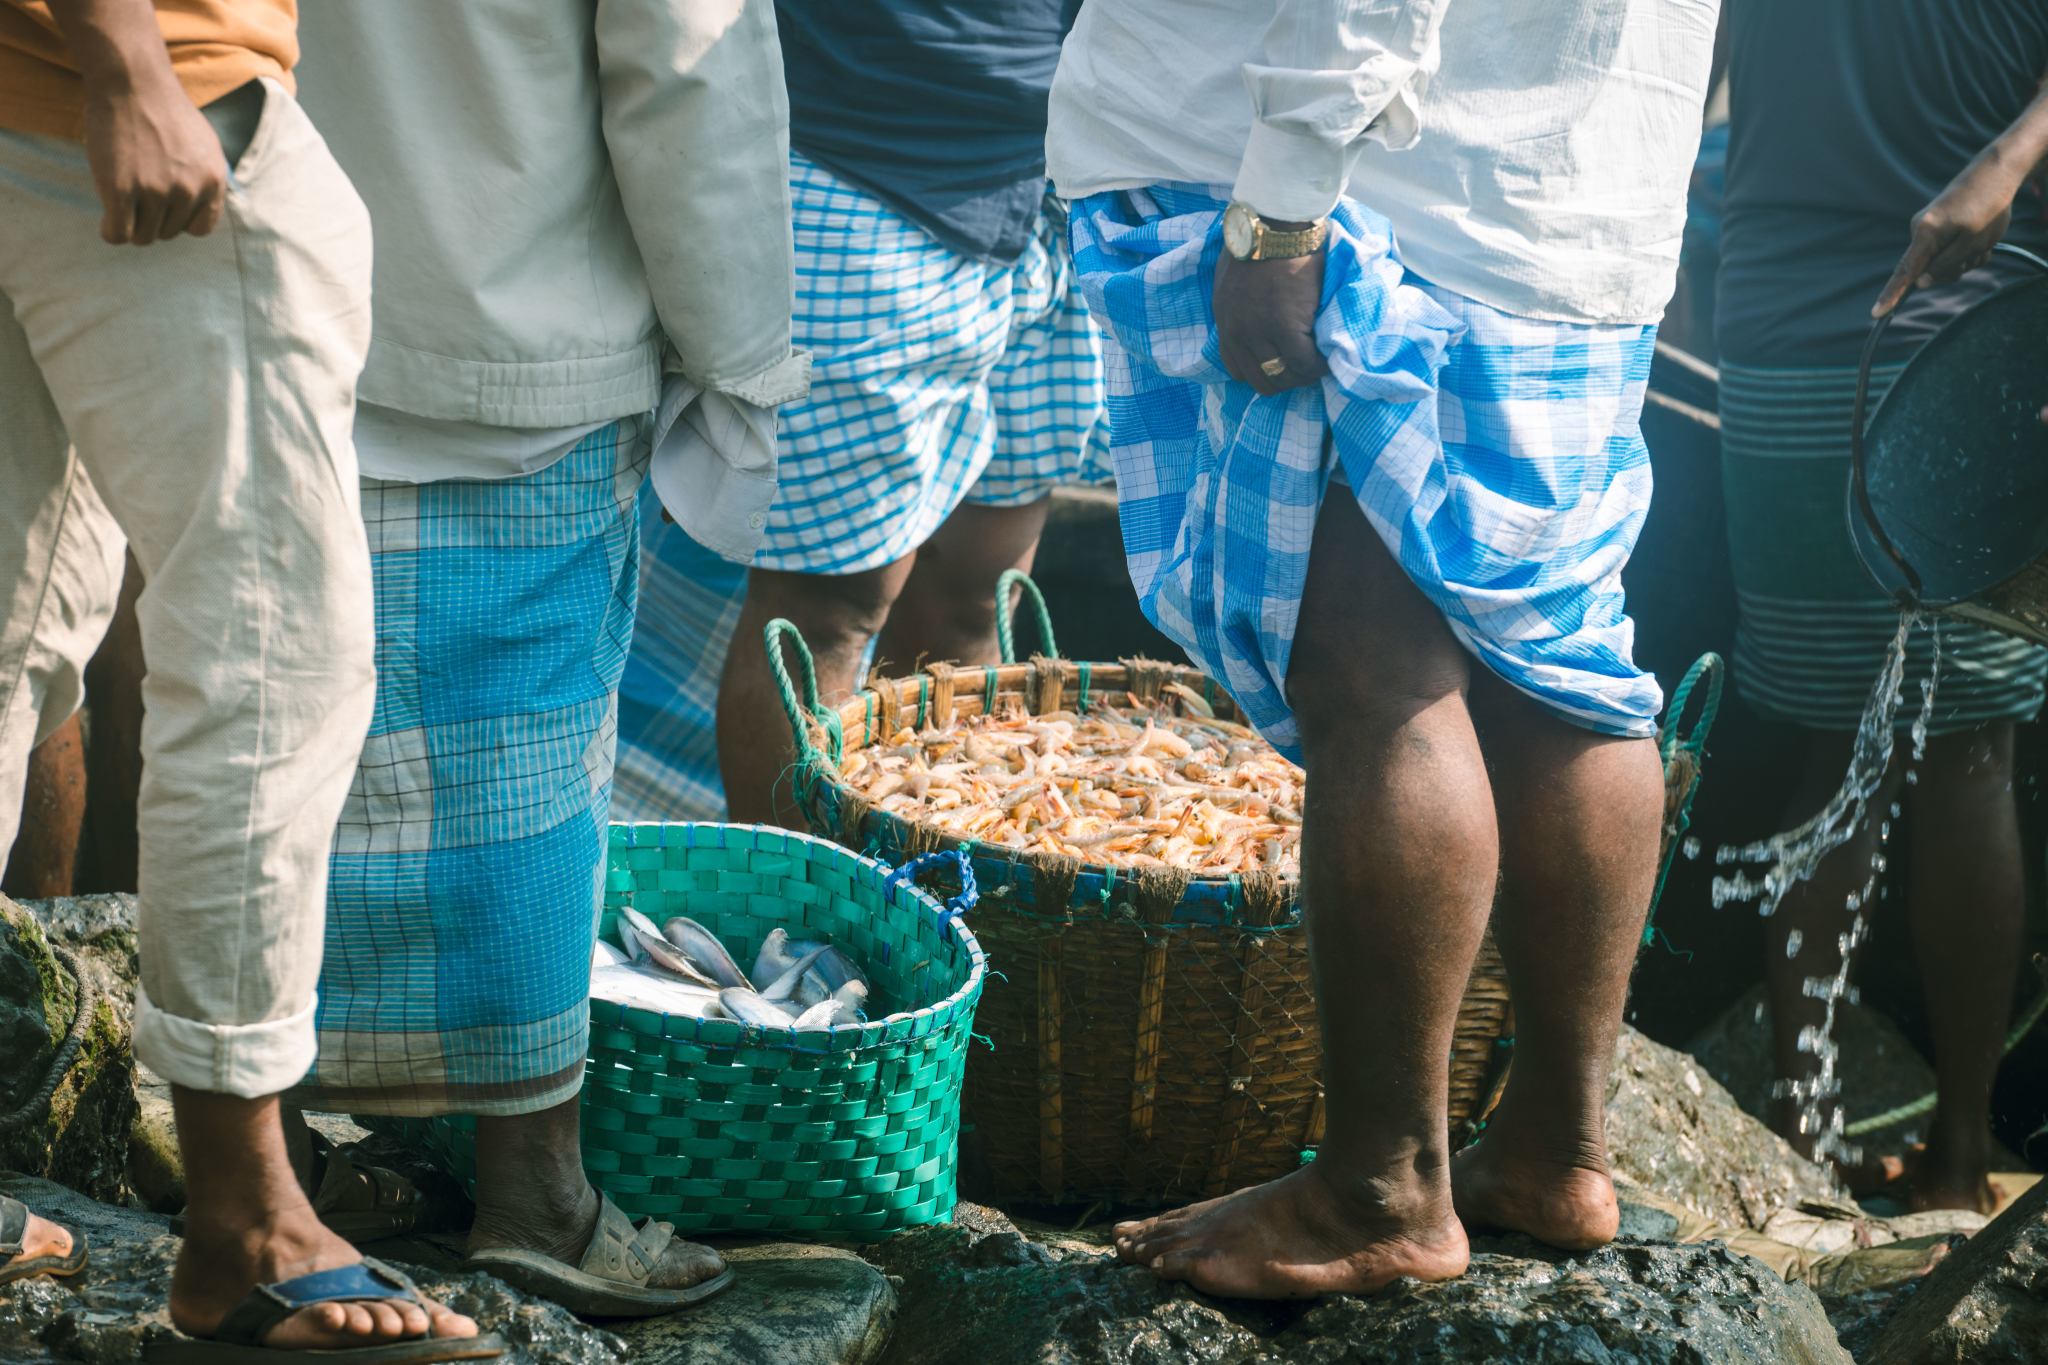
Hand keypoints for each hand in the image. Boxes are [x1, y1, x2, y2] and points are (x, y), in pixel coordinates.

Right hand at [81, 79, 226, 244]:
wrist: (132, 83)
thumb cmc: (165, 111)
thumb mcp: (205, 146)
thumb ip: (207, 179)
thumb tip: (203, 209)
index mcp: (214, 181)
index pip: (200, 229)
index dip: (179, 221)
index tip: (164, 207)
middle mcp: (189, 190)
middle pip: (167, 232)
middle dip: (151, 218)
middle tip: (136, 192)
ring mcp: (156, 191)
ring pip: (143, 236)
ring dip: (130, 223)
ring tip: (122, 199)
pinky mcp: (122, 189)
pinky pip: (118, 234)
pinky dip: (111, 232)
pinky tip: (108, 219)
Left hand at [1213, 243, 1329, 396]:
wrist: (1273, 225)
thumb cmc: (1257, 242)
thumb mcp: (1229, 278)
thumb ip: (1237, 306)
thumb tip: (1254, 316)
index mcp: (1224, 323)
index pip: (1238, 371)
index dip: (1263, 372)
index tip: (1283, 364)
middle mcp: (1238, 333)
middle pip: (1261, 381)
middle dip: (1286, 379)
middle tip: (1306, 367)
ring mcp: (1260, 332)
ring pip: (1283, 377)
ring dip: (1304, 375)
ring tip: (1319, 363)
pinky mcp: (1285, 326)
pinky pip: (1304, 363)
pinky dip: (1318, 366)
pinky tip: (1327, 358)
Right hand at [1873, 154, 2022, 316]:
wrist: (1994, 174)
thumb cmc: (1987, 207)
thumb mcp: (1972, 242)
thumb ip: (1945, 264)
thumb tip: (1921, 283)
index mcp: (1925, 234)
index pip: (1905, 272)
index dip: (1891, 294)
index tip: (1877, 313)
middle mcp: (1920, 231)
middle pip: (1929, 271)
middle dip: (1955, 269)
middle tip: (1978, 252)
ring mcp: (1928, 230)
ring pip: (1944, 262)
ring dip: (1965, 259)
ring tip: (1983, 240)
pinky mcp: (1938, 229)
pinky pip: (1949, 252)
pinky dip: (1967, 251)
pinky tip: (1981, 238)